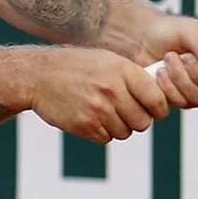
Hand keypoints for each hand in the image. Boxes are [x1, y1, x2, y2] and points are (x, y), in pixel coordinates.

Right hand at [29, 47, 170, 143]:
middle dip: (137, 120)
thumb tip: (159, 96)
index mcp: (123, 71)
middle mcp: (113, 90)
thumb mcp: (107, 60)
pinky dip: (102, 132)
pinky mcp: (85, 125)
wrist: (38, 76)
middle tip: (126, 112)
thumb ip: (133, 77)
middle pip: (143, 122)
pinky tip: (90, 116)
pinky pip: (106, 138)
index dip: (159, 109)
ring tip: (103, 111)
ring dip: (118, 127)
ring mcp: (99, 109)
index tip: (154, 110)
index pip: (157, 99)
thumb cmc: (76, 67)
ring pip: (125, 132)